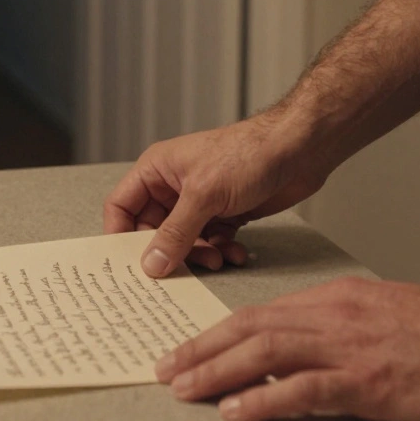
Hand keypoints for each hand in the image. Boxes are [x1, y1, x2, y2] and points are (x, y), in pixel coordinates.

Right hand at [103, 114, 329, 276]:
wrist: (299, 149)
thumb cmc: (248, 154)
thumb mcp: (204, 195)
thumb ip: (175, 233)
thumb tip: (150, 265)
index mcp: (156, 171)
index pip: (121, 207)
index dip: (119, 236)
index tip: (128, 265)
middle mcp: (173, 186)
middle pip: (152, 231)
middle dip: (168, 252)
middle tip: (180, 271)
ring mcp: (199, 201)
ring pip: (184, 241)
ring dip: (199, 255)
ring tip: (217, 260)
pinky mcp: (224, 214)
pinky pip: (211, 242)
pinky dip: (221, 251)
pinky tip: (236, 253)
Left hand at [154, 277, 419, 420]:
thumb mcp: (381, 311)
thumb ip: (336, 325)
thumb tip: (295, 346)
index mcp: (335, 298)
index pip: (261, 314)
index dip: (217, 333)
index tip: (187, 349)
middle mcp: (334, 316)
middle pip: (250, 328)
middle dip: (201, 350)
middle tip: (165, 369)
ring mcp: (349, 348)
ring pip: (266, 353)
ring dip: (217, 371)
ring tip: (182, 388)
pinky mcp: (369, 382)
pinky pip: (304, 390)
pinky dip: (264, 399)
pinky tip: (235, 411)